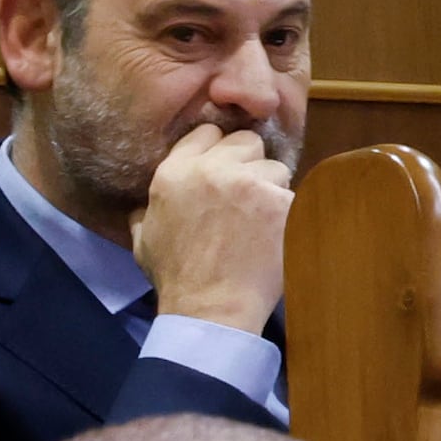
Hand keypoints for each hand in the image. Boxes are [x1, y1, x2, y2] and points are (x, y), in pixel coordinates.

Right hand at [133, 124, 292, 333]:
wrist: (210, 307)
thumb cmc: (176, 277)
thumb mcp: (143, 237)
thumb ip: (148, 208)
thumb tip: (149, 201)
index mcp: (174, 172)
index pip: (207, 133)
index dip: (219, 150)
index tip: (225, 171)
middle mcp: (211, 170)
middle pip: (248, 142)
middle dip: (250, 164)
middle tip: (248, 197)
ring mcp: (250, 185)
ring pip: (276, 169)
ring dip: (272, 190)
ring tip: (262, 223)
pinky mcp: (281, 204)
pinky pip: (296, 196)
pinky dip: (292, 214)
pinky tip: (279, 235)